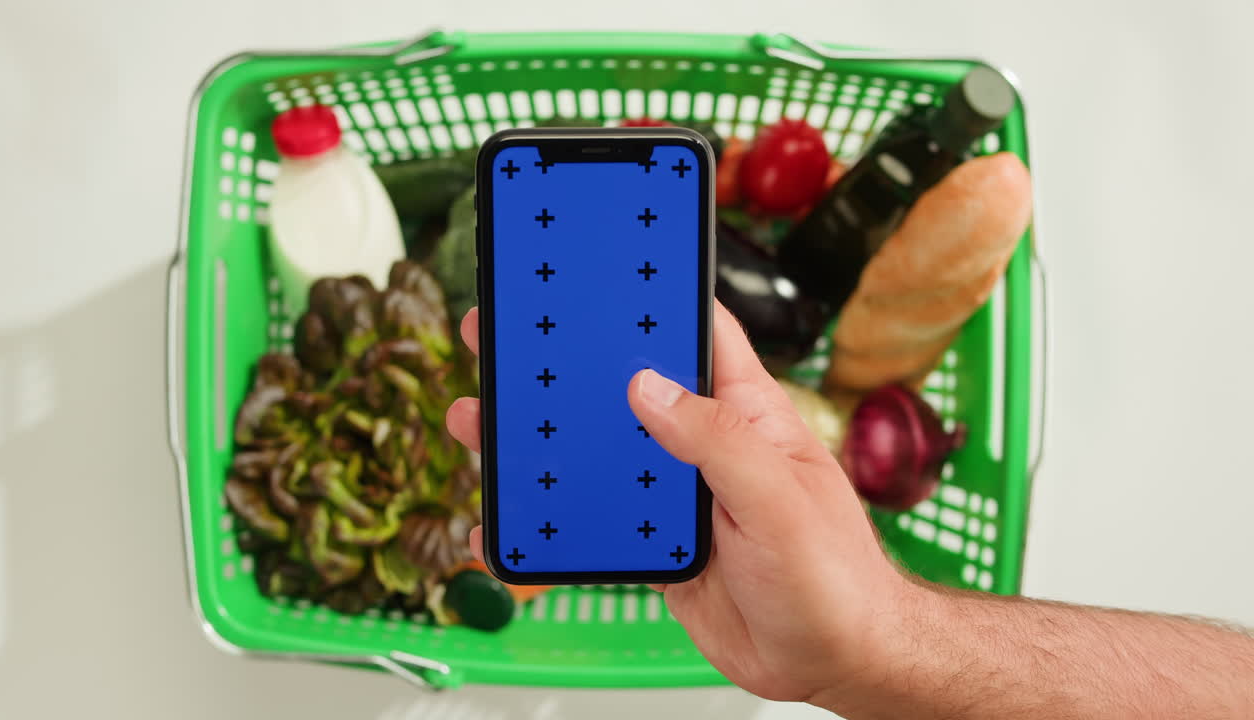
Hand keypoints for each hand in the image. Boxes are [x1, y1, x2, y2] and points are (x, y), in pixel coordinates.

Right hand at [446, 301, 916, 705]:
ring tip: (477, 419)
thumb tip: (648, 389)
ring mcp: (676, 493)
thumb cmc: (835, 578)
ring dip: (541, 439)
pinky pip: (591, 518)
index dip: (648, 296)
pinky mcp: (655, 541)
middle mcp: (705, 444)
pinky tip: (507, 517)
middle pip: (623, 388)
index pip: (696, 332)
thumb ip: (716, 440)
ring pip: (597, 453)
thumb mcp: (778, 499)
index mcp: (746, 413)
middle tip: (502, 337)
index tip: (593, 269)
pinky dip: (548, 516)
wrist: (830, 662)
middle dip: (564, 363)